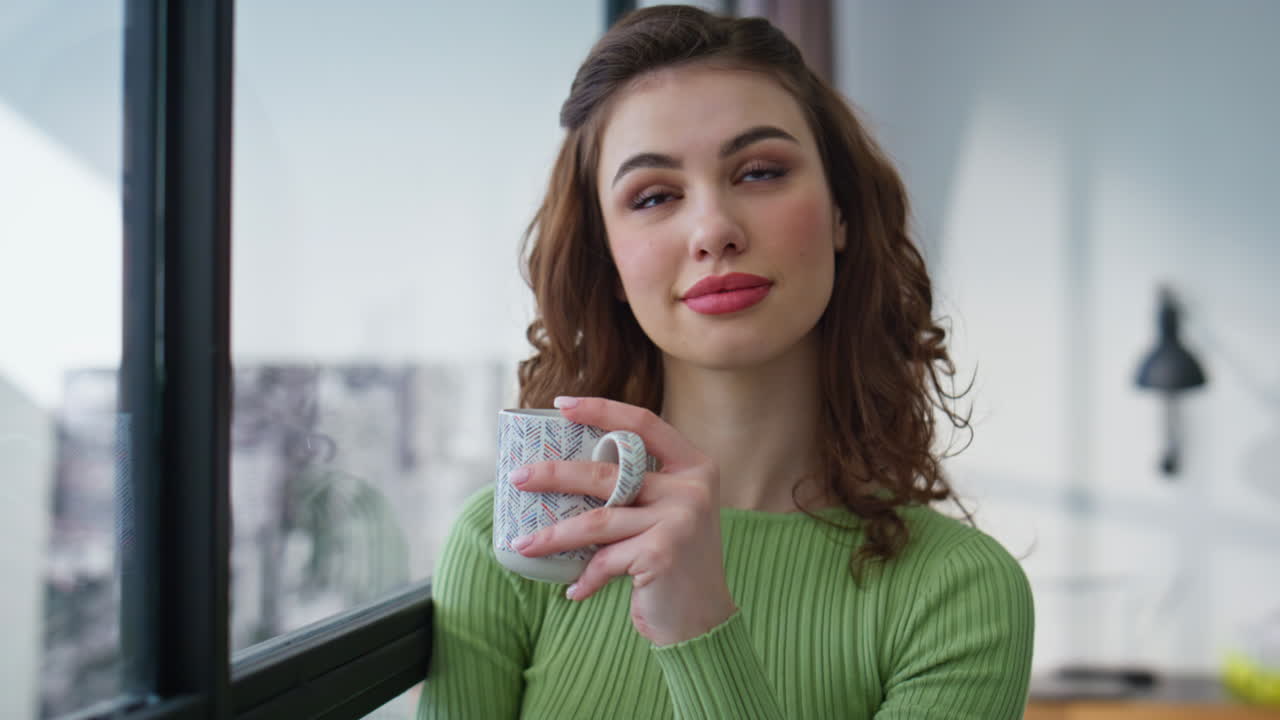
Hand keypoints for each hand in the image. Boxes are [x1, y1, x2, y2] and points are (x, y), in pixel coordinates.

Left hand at [510, 396, 736, 645]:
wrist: (702, 618)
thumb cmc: (673, 559)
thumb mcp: (666, 512)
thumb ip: (637, 487)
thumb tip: (565, 469)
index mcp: (694, 465)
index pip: (643, 423)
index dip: (602, 409)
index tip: (562, 405)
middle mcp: (692, 487)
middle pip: (609, 472)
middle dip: (555, 474)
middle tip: (518, 477)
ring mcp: (680, 519)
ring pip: (597, 519)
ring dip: (553, 535)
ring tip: (522, 543)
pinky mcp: (663, 553)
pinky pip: (606, 559)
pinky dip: (585, 577)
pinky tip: (572, 590)